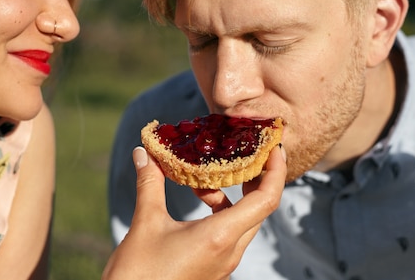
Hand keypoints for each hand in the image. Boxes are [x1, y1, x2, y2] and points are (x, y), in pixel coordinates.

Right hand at [102, 145, 286, 279]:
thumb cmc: (138, 273)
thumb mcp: (146, 223)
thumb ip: (150, 184)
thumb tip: (144, 153)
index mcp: (220, 237)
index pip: (266, 200)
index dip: (276, 172)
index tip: (275, 148)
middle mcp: (229, 252)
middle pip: (260, 208)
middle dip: (257, 178)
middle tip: (247, 153)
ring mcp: (224, 264)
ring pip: (245, 221)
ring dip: (233, 195)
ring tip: (206, 180)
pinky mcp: (214, 269)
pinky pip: (231, 234)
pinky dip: (223, 212)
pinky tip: (200, 201)